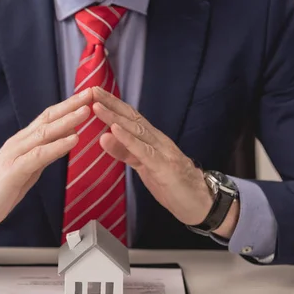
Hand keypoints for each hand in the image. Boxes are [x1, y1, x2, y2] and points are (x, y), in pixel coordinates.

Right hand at [0, 89, 93, 236]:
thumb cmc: (3, 186)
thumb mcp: (31, 166)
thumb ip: (47, 151)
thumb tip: (69, 135)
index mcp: (25, 140)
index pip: (49, 117)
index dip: (69, 105)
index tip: (89, 95)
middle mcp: (20, 142)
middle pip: (48, 119)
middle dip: (71, 105)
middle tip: (93, 92)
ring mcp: (15, 155)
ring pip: (44, 133)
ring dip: (67, 121)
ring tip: (86, 111)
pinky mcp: (13, 171)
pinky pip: (38, 156)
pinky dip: (57, 146)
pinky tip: (73, 140)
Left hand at [91, 87, 238, 238]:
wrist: (201, 203)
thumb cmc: (173, 185)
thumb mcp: (143, 166)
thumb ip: (125, 152)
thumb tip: (104, 136)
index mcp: (152, 139)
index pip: (130, 118)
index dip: (113, 104)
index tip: (94, 93)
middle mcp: (158, 140)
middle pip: (132, 118)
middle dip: (111, 103)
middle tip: (92, 90)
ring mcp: (162, 152)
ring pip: (136, 130)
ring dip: (115, 117)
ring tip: (97, 107)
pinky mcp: (164, 167)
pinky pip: (143, 151)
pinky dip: (128, 139)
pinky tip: (114, 130)